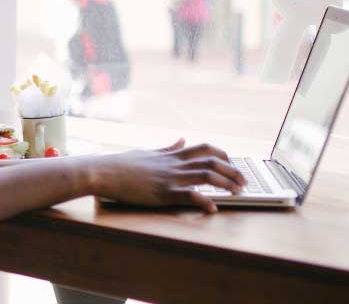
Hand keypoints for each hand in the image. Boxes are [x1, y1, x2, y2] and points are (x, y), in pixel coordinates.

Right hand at [89, 138, 247, 212]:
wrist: (103, 171)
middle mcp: (175, 164)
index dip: (223, 155)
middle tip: (244, 182)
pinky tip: (213, 208)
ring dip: (227, 183)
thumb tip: (181, 139)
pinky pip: (190, 195)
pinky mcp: (163, 193)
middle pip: (213, 162)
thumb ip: (168, 148)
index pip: (205, 149)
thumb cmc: (121, 164)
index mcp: (172, 156)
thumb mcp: (148, 152)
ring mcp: (171, 178)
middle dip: (234, 171)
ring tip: (238, 193)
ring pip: (208, 175)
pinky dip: (205, 202)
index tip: (232, 164)